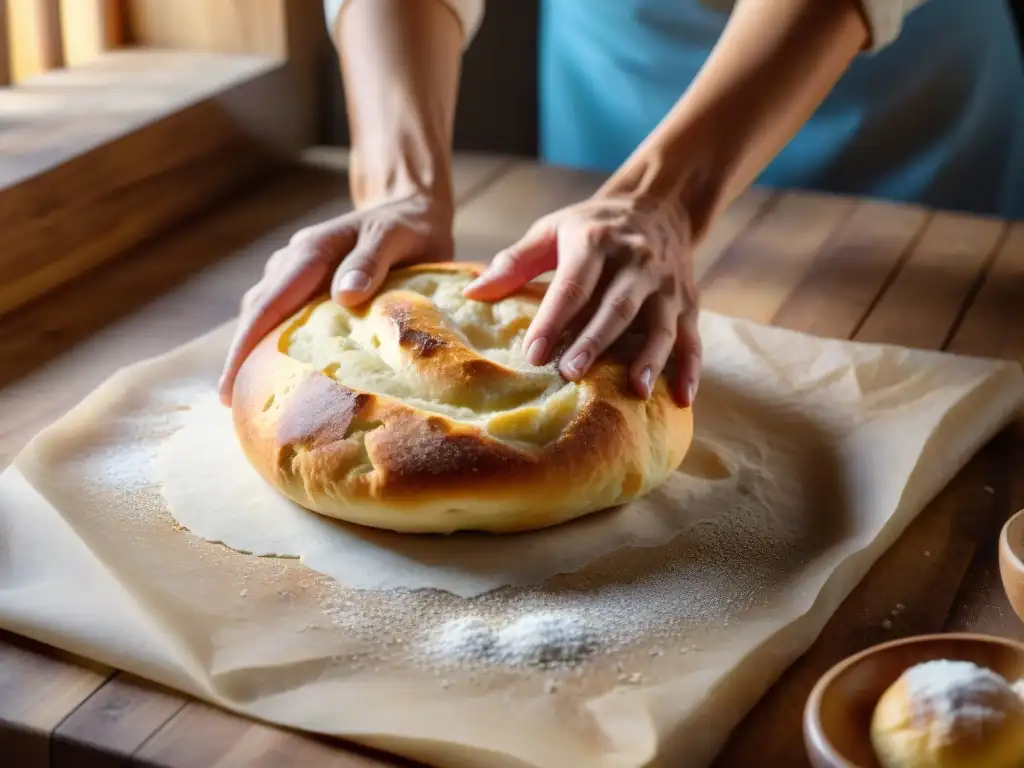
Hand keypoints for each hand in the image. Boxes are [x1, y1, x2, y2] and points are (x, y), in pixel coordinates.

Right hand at [218, 194, 453, 405]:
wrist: (413, 208)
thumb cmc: (409, 225)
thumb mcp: (396, 236)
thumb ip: (370, 261)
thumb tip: (342, 296)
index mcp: (311, 251)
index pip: (267, 304)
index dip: (245, 345)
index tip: (229, 385)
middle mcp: (294, 261)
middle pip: (258, 314)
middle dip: (241, 357)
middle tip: (233, 405)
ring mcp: (298, 273)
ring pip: (267, 315)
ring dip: (257, 351)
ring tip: (253, 397)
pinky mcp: (310, 285)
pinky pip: (287, 315)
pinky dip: (280, 342)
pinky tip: (286, 372)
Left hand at [463, 195, 700, 405]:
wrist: (659, 204)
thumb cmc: (592, 226)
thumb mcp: (552, 230)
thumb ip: (514, 262)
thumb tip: (472, 294)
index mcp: (596, 242)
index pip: (572, 285)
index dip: (552, 320)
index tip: (532, 354)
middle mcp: (636, 261)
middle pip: (617, 306)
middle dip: (595, 341)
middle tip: (570, 374)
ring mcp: (667, 284)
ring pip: (660, 324)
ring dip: (649, 357)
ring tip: (635, 390)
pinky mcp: (689, 302)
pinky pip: (693, 339)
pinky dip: (691, 369)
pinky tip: (681, 398)